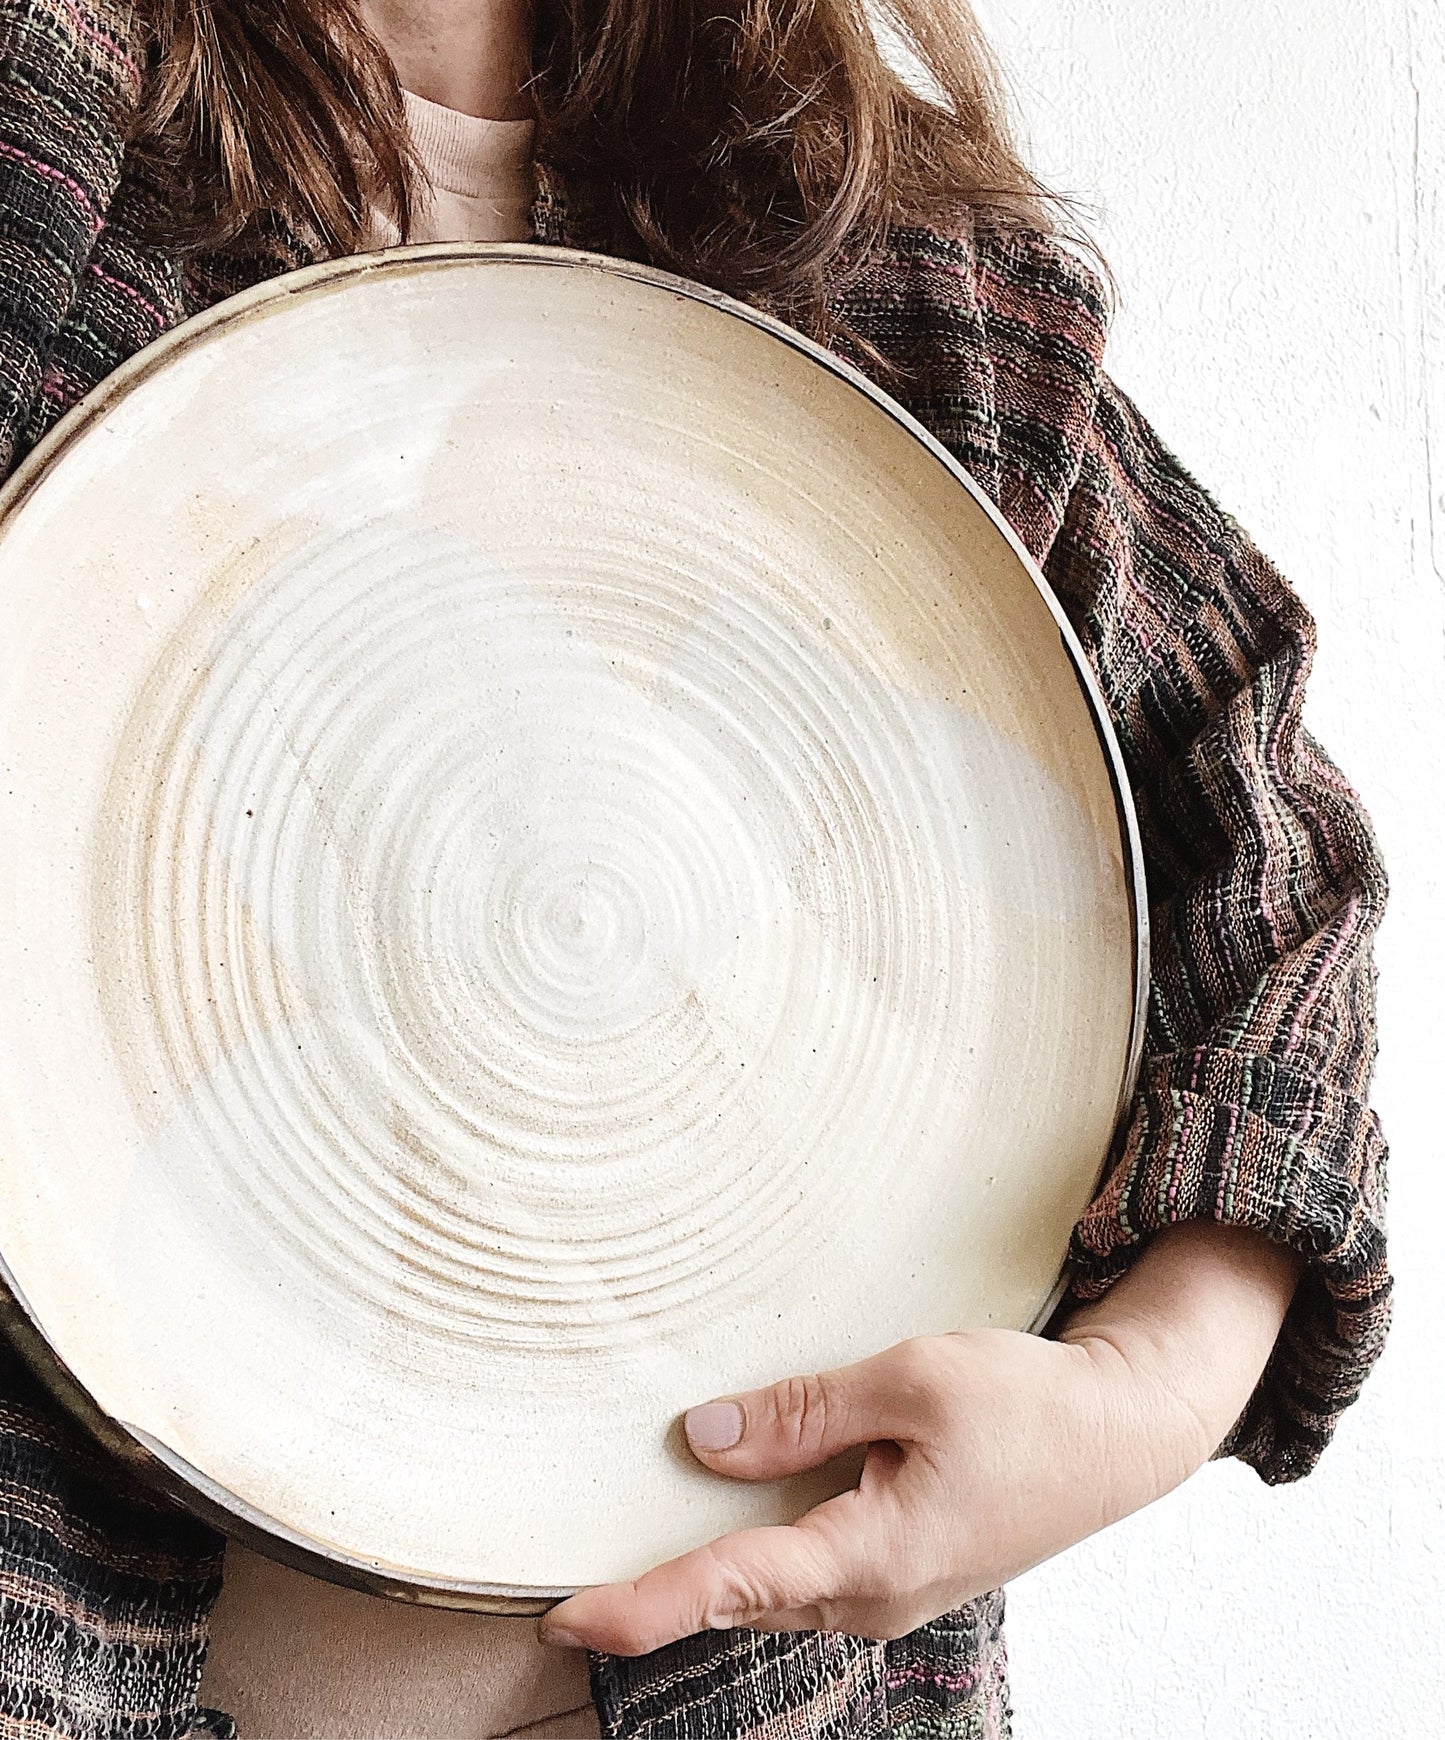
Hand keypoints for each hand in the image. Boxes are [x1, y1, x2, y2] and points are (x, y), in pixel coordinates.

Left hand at [539, 1223, 1299, 1654]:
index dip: (646, 1605)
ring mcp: (888, 1591)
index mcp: (875, 1554)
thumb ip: (804, 1415)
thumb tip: (704, 1440)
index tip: (568, 1619)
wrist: (1119, 1436)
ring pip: (769, 1590)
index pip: (734, 1584)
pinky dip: (750, 1558)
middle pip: (739, 1599)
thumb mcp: (911, 1382)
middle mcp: (874, 1594)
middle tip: (564, 1596)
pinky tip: (720, 1521)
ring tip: (621, 1566)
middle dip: (655, 1598)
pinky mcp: (897, 1568)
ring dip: (701, 1578)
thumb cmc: (1028, 1405)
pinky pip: (804, 1571)